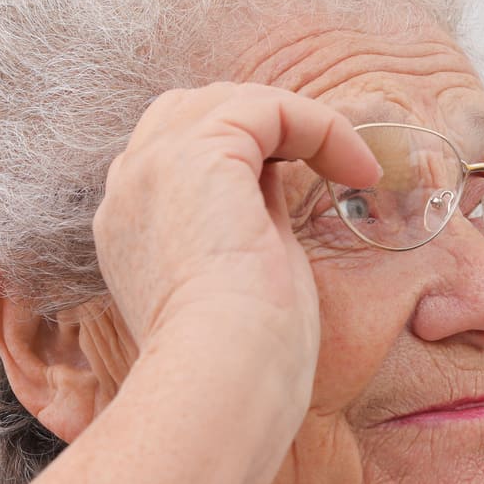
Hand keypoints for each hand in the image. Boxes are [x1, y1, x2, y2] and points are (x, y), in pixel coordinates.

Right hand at [91, 82, 380, 374]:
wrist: (223, 381)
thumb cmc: (245, 360)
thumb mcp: (243, 275)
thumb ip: (246, 220)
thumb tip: (274, 181)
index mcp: (130, 227)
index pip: (177, 155)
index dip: (245, 156)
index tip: (305, 189)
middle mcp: (128, 190)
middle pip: (192, 111)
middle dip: (262, 125)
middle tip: (328, 162)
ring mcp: (152, 167)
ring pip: (228, 101)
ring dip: (298, 122)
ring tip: (351, 164)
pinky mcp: (197, 155)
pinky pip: (267, 108)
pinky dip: (319, 125)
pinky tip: (356, 168)